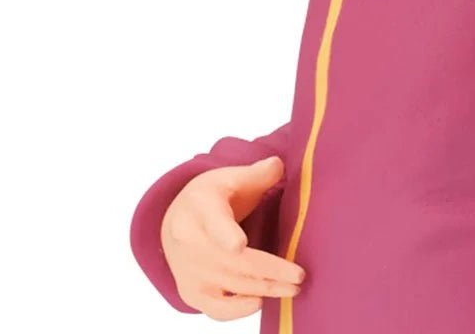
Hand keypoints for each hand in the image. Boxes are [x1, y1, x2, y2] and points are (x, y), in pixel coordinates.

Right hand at [160, 154, 304, 320]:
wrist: (175, 220)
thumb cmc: (211, 196)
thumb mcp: (230, 177)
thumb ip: (257, 173)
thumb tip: (278, 165)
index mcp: (201, 207)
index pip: (213, 223)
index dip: (225, 235)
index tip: (238, 246)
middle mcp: (190, 242)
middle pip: (234, 262)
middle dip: (269, 271)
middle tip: (299, 277)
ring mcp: (189, 271)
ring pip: (230, 285)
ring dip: (264, 289)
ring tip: (293, 289)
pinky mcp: (190, 292)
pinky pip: (215, 308)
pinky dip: (238, 310)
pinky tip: (260, 302)